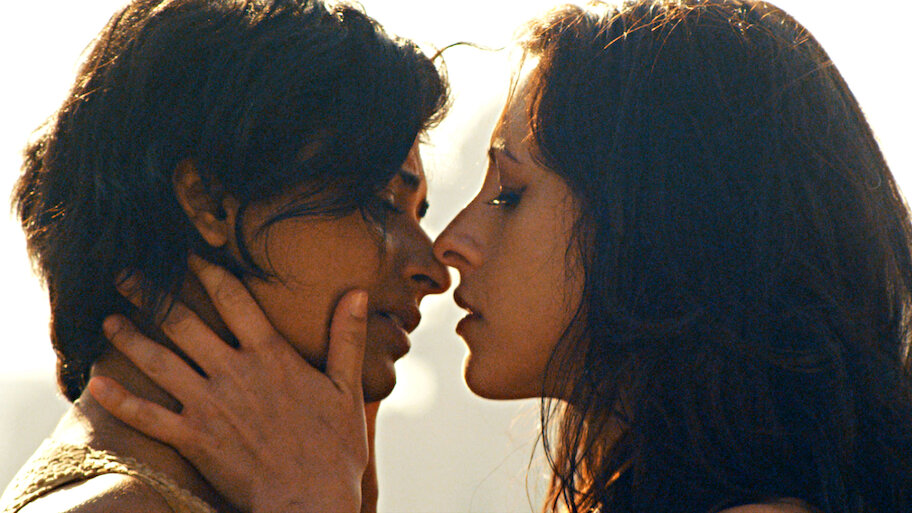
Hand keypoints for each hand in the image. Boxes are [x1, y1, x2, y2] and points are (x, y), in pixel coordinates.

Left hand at [88, 255, 368, 512]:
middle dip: (152, 295)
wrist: (311, 501)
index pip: (233, 298)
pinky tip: (96, 385)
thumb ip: (348, 337)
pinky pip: (148, 416)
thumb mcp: (348, 388)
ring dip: (129, 338)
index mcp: (271, 354)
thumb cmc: (335, 448)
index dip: (207, 271)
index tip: (186, 254)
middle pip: (183, 323)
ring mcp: (209, 406)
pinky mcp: (194, 439)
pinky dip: (121, 400)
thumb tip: (359, 293)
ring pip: (159, 362)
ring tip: (108, 319)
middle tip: (125, 274)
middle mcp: (234, 372)